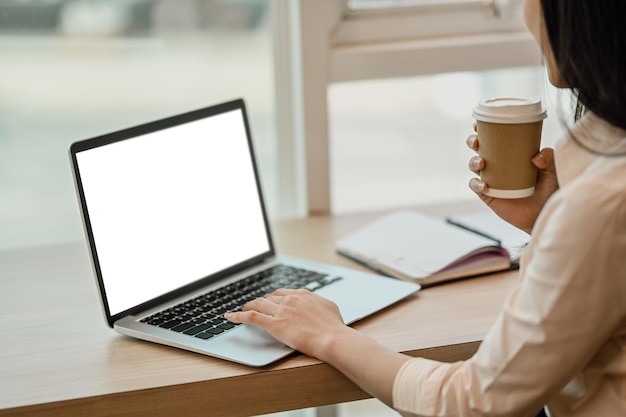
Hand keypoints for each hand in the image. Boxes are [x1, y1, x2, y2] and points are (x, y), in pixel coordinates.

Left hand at [225, 289, 347, 359]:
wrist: (332, 338)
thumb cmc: (334, 327)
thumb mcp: (330, 308)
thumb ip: (319, 304)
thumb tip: (317, 305)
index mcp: (303, 295)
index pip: (284, 292)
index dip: (274, 297)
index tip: (271, 301)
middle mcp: (290, 299)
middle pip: (270, 297)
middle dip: (261, 300)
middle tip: (256, 305)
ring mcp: (281, 311)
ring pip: (258, 303)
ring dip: (248, 305)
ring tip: (241, 309)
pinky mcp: (274, 324)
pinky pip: (251, 317)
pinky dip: (238, 316)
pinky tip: (229, 317)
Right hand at [467, 130, 558, 233]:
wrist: (544, 214)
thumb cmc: (549, 190)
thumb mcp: (554, 170)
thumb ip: (549, 159)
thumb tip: (535, 157)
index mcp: (510, 154)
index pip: (494, 138)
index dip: (483, 129)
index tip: (479, 123)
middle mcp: (497, 165)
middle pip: (478, 148)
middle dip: (473, 141)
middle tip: (477, 142)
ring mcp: (491, 179)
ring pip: (474, 165)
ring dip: (473, 161)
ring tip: (482, 163)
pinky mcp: (488, 195)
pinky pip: (476, 186)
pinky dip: (476, 184)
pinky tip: (484, 184)